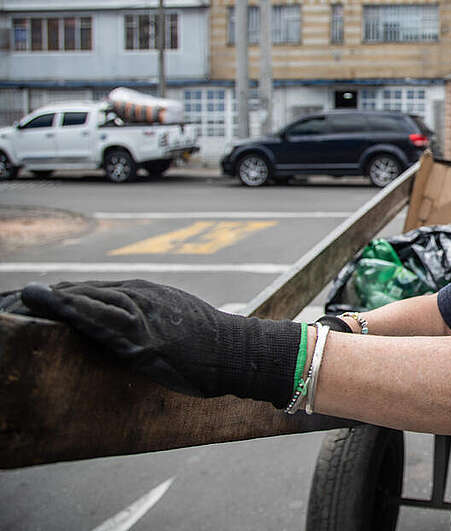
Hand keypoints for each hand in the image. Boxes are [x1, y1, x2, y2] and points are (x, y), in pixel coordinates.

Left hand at [20, 280, 300, 407]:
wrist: (237, 352)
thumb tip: (116, 332)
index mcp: (146, 292)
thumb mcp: (174, 319)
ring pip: (85, 299)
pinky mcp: (141, 336)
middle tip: (12, 298)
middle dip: (46, 296)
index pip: (92, 290)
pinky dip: (67, 309)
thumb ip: (144, 318)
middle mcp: (139, 296)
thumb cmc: (209, 343)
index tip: (29, 299)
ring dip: (49, 299)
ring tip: (18, 297)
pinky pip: (97, 319)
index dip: (59, 295)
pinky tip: (44, 302)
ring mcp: (140, 314)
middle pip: (82, 291)